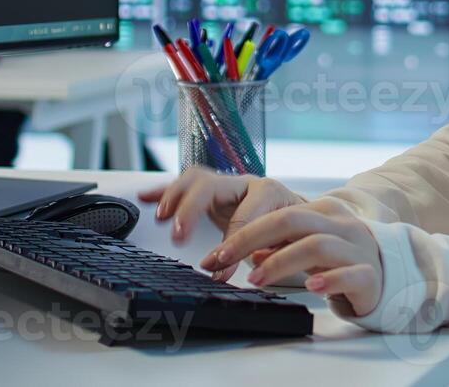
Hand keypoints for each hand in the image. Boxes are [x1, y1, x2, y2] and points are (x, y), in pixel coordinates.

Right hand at [138, 167, 305, 280]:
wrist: (303, 214)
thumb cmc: (298, 229)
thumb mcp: (293, 242)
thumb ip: (275, 252)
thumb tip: (256, 266)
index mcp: (268, 193)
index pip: (244, 215)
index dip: (230, 243)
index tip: (217, 268)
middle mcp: (244, 183)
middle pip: (210, 185)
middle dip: (192, 210)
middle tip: (180, 236)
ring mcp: (227, 186)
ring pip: (195, 180)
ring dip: (174, 197)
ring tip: (161, 217)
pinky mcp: (213, 192)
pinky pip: (184, 187)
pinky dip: (163, 191)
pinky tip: (145, 197)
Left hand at [200, 198, 383, 318]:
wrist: (389, 276)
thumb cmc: (341, 260)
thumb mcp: (308, 248)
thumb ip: (281, 247)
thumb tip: (251, 255)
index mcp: (324, 211)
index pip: (278, 214)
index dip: (243, 233)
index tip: (216, 255)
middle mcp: (342, 224)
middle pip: (293, 221)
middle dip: (253, 240)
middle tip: (226, 262)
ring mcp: (357, 248)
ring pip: (317, 245)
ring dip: (282, 262)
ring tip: (257, 278)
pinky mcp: (369, 275)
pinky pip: (350, 274)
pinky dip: (329, 280)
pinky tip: (312, 287)